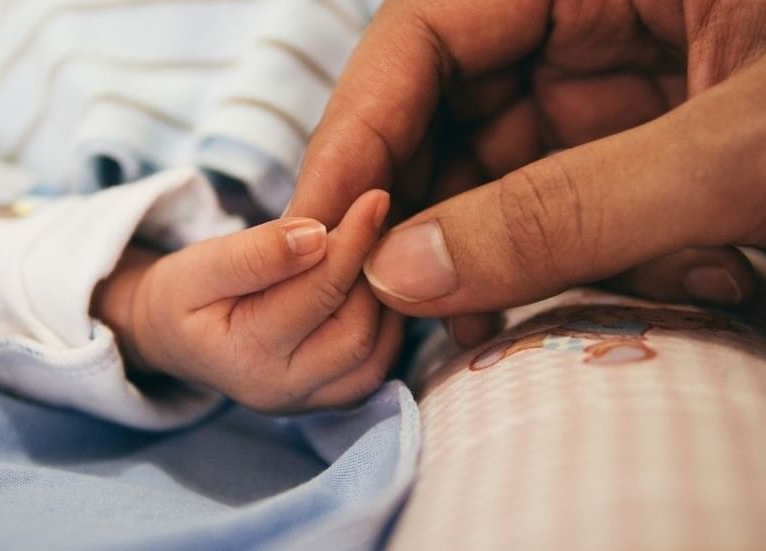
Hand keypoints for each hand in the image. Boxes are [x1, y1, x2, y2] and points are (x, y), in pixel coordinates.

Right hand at [93, 191, 401, 413]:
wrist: (172, 336)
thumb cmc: (184, 295)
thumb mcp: (201, 264)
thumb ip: (256, 253)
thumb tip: (317, 235)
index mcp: (245, 357)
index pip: (318, 294)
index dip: (352, 241)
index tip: (374, 198)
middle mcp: (281, 391)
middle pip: (356, 331)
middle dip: (371, 274)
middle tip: (375, 224)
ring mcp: (307, 402)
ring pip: (375, 353)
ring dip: (384, 299)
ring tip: (372, 252)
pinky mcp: (327, 400)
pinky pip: (376, 366)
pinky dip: (385, 324)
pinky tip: (371, 285)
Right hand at [288, 0, 765, 342]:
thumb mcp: (737, 154)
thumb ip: (569, 213)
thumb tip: (401, 274)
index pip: (425, 31)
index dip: (357, 132)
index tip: (316, 227)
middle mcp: (592, 12)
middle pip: (449, 106)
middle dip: (417, 208)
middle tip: (384, 302)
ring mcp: (624, 75)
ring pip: (502, 164)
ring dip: (487, 251)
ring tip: (466, 327)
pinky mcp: (652, 136)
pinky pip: (568, 196)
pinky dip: (563, 256)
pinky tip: (568, 302)